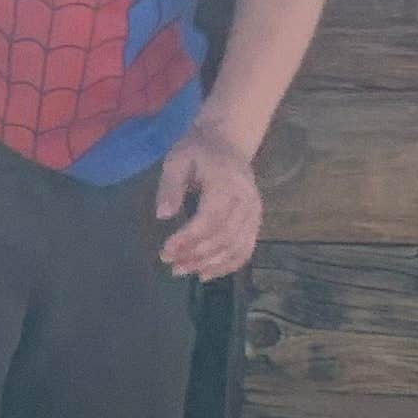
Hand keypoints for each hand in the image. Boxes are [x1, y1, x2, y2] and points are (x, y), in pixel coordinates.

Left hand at [155, 120, 261, 277]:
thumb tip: (162, 215)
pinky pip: (246, 249)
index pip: (210, 218)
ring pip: (236, 247)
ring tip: (182, 270)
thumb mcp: (178, 159)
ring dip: (208, 264)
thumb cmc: (199, 151)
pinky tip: (206, 274)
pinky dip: (227, 266)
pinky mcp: (255, 221)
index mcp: (228, 183)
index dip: (189, 238)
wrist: (228, 143)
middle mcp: (246, 200)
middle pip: (223, 237)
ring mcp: (255, 212)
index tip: (166, 249)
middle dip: (195, 254)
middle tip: (169, 263)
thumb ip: (170, 186)